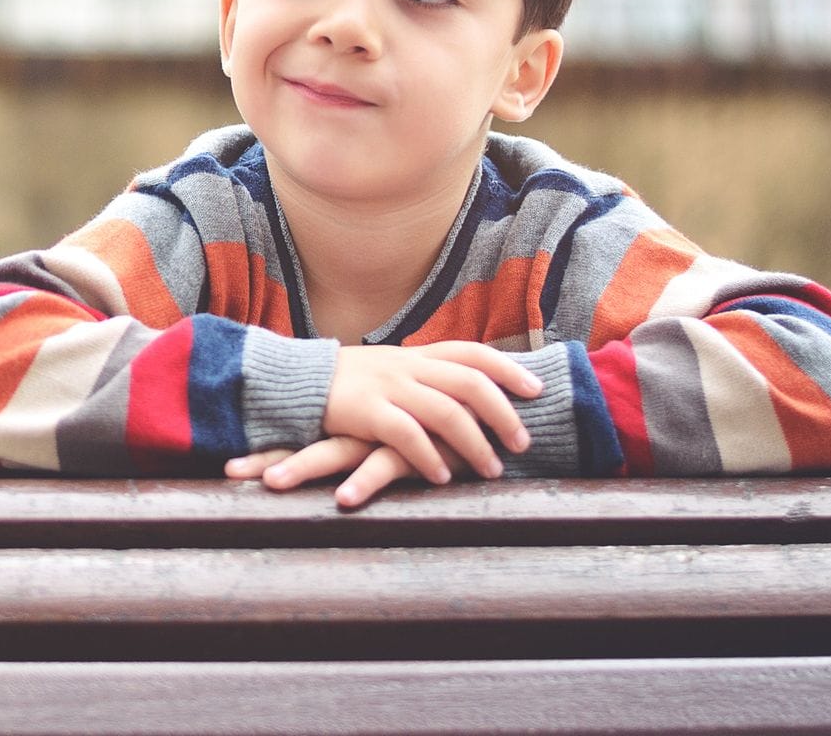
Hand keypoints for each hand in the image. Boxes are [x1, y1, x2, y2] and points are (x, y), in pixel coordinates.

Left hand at [227, 440, 462, 507]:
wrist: (499, 410)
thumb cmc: (445, 426)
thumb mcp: (400, 430)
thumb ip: (370, 440)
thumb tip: (335, 452)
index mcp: (354, 417)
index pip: (301, 427)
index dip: (265, 441)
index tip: (228, 461)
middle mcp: (362, 422)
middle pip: (305, 437)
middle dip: (267, 455)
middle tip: (229, 472)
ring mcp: (386, 433)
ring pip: (336, 450)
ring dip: (303, 467)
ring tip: (271, 485)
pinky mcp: (417, 448)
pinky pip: (386, 465)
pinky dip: (364, 483)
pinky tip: (343, 500)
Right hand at [321, 341, 540, 485]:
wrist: (294, 381)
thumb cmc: (347, 383)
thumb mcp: (390, 368)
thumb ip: (425, 377)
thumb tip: (470, 391)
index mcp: (416, 355)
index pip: (473, 353)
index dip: (508, 368)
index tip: (536, 390)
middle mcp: (407, 367)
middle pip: (470, 383)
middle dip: (503, 414)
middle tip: (521, 444)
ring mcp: (387, 388)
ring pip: (446, 412)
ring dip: (475, 444)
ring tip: (491, 470)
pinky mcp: (366, 412)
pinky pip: (407, 436)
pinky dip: (429, 457)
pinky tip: (442, 477)